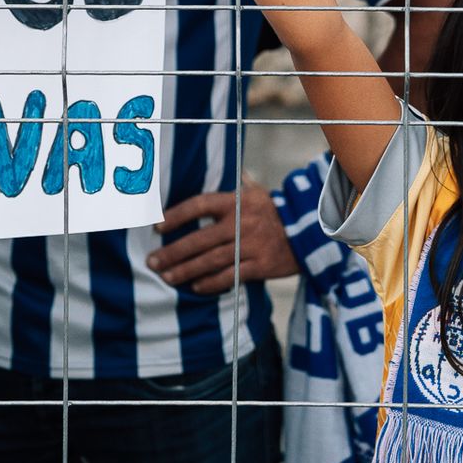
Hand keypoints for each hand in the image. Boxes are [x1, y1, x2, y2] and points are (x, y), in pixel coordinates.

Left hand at [146, 181, 297, 293]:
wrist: (310, 231)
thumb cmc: (273, 212)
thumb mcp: (255, 192)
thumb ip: (233, 186)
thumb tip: (217, 175)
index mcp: (236, 201)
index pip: (199, 205)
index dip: (176, 216)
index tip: (157, 228)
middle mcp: (241, 222)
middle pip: (199, 240)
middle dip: (172, 252)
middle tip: (152, 261)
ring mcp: (251, 245)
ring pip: (210, 261)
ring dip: (185, 271)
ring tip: (167, 277)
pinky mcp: (261, 266)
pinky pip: (230, 277)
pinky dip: (210, 283)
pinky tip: (195, 287)